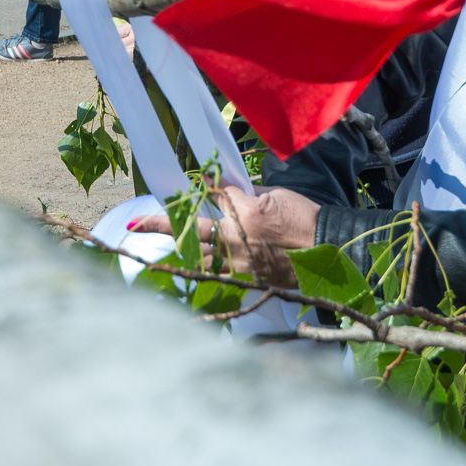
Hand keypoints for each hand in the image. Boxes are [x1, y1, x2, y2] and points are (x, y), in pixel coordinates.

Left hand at [130, 184, 320, 285]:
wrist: (330, 250)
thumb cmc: (306, 217)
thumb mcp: (276, 196)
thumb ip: (248, 196)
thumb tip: (228, 193)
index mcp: (243, 213)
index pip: (214, 196)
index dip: (207, 190)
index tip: (197, 185)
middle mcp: (235, 240)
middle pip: (190, 230)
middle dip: (160, 224)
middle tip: (135, 226)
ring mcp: (240, 264)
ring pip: (199, 259)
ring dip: (180, 255)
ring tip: (158, 256)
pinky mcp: (248, 280)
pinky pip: (221, 278)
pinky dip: (206, 275)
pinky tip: (190, 277)